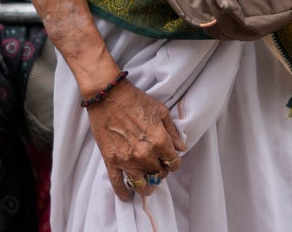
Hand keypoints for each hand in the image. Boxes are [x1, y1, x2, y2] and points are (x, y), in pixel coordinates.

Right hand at [86, 79, 186, 200]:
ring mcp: (127, 160)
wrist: (108, 96)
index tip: (170, 160)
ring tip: (147, 185)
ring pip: (141, 184)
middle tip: (157, 166)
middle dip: (160, 171)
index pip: (174, 163)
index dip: (174, 163)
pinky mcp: (111, 161)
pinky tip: (126, 195)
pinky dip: (123, 192)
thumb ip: (173, 132)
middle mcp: (145, 154)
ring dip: (146, 186)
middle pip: (159, 174)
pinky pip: (118, 183)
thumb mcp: (161, 111)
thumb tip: (182, 148)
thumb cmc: (135, 100)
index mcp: (159, 141)